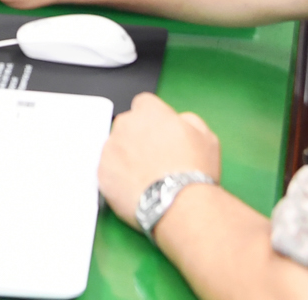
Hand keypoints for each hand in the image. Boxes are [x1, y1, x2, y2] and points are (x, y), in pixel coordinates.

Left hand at [98, 93, 221, 229]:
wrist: (178, 204)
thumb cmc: (193, 173)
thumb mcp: (206, 138)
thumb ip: (188, 120)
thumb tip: (179, 121)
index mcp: (150, 112)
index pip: (144, 104)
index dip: (154, 119)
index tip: (160, 133)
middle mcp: (126, 125)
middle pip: (128, 125)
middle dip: (138, 137)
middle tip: (154, 159)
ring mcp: (110, 148)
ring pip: (116, 147)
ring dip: (127, 157)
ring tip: (147, 178)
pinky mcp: (101, 172)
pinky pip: (108, 170)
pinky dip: (118, 177)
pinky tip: (136, 189)